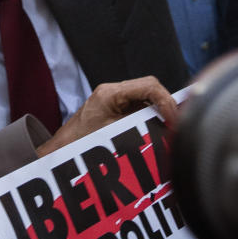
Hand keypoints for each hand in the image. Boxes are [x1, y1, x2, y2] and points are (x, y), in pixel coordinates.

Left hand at [37, 77, 177, 156]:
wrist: (61, 153)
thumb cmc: (80, 146)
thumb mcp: (115, 138)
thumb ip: (141, 130)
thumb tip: (167, 131)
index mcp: (110, 93)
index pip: (149, 85)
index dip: (167, 101)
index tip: (175, 120)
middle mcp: (112, 91)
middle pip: (150, 88)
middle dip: (166, 106)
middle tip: (177, 126)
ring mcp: (113, 98)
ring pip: (147, 97)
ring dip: (159, 112)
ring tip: (169, 131)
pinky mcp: (115, 108)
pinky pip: (139, 107)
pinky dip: (150, 117)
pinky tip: (156, 132)